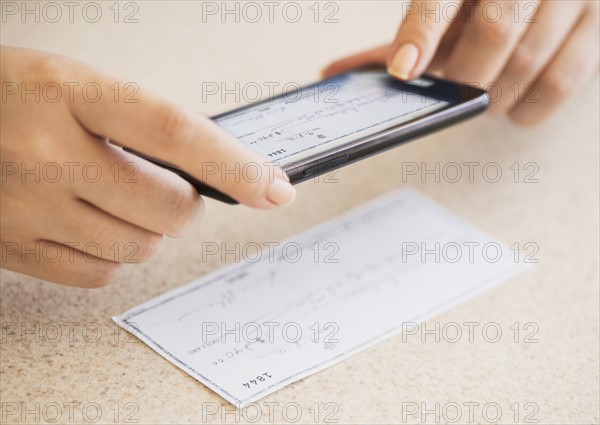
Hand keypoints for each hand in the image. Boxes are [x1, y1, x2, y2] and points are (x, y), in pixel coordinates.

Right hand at [1, 46, 295, 286]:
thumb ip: (143, 125)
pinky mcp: (12, 249)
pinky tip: (88, 224)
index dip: (235, 167)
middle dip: (185, 206)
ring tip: (115, 199)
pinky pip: (100, 275)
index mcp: (69, 94)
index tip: (276, 189)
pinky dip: (111, 255)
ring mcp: (25, 208)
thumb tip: (217, 173)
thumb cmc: (12, 95)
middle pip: (168, 210)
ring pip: (139, 248)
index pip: (175, 134)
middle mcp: (45, 154)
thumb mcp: (76, 84)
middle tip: (168, 188)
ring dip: (147, 230)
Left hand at [323, 1, 598, 125]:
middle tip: (453, 90)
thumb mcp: (444, 3)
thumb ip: (404, 35)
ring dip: (493, 95)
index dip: (423, 32)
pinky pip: (562, 82)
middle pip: (495, 32)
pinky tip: (512, 105)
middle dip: (465, 77)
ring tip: (481, 92)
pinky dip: (528, 107)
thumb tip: (336, 73)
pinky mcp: (598, 24)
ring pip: (530, 62)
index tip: (404, 71)